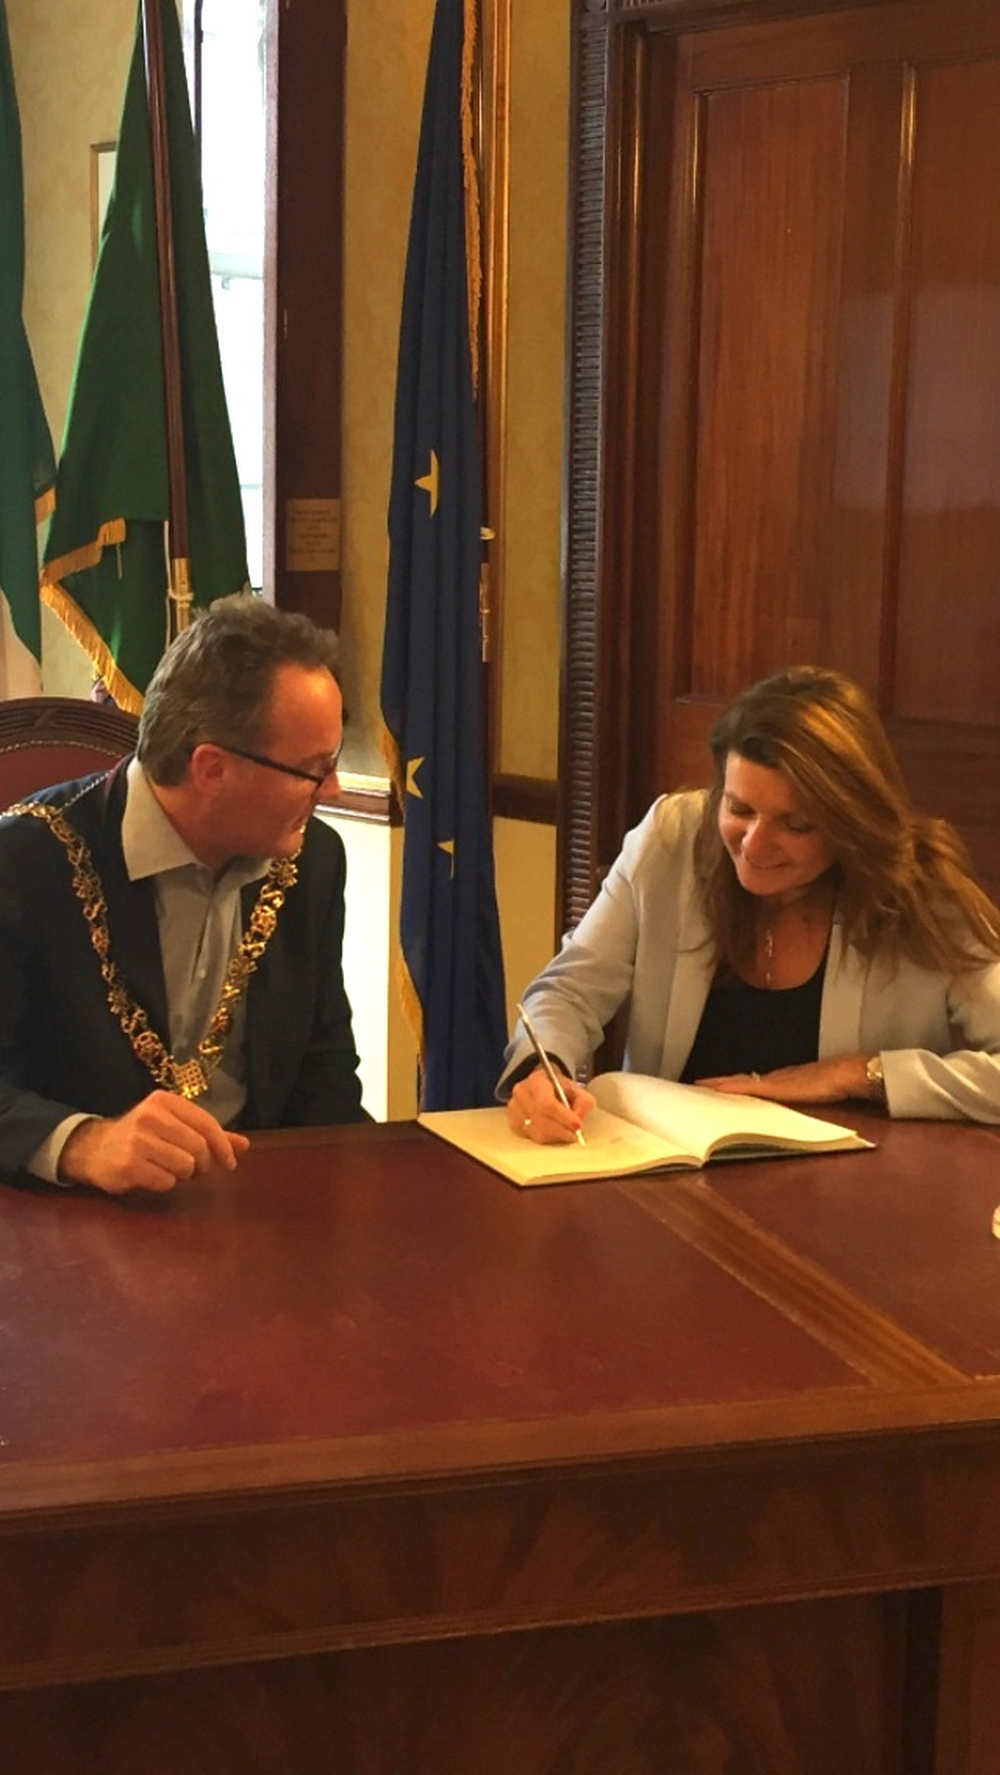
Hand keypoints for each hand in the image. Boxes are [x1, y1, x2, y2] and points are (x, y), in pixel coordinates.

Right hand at [58, 1090, 250, 1194]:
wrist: (93, 1149)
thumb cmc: (141, 1136)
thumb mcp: (172, 1126)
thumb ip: (207, 1134)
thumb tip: (245, 1145)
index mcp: (164, 1101)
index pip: (206, 1123)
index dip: (223, 1146)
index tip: (230, 1163)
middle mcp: (151, 1116)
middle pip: (199, 1148)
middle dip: (202, 1164)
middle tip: (192, 1169)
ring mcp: (138, 1141)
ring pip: (185, 1166)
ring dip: (182, 1175)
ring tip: (168, 1169)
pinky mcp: (129, 1165)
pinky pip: (166, 1181)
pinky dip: (165, 1183)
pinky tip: (151, 1176)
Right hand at [507, 1065, 595, 1144]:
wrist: (540, 1086)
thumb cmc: (558, 1088)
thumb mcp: (575, 1089)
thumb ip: (583, 1101)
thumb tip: (579, 1118)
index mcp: (536, 1081)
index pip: (546, 1103)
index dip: (563, 1117)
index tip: (577, 1125)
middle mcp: (521, 1094)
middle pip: (540, 1120)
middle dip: (561, 1130)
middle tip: (575, 1134)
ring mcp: (514, 1109)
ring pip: (536, 1132)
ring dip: (555, 1136)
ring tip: (566, 1134)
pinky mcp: (513, 1123)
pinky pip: (530, 1138)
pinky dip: (546, 1139)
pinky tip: (554, 1134)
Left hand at [696, 1054, 871, 1105]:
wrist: (845, 1074)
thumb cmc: (836, 1084)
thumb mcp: (815, 1096)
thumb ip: (803, 1101)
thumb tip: (797, 1111)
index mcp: (783, 1081)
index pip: (752, 1082)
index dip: (733, 1084)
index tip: (717, 1087)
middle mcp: (774, 1078)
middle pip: (740, 1080)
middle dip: (719, 1083)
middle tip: (697, 1085)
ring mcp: (773, 1081)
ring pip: (739, 1082)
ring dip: (719, 1084)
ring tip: (700, 1086)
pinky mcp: (775, 1087)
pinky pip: (746, 1087)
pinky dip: (730, 1087)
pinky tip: (716, 1089)